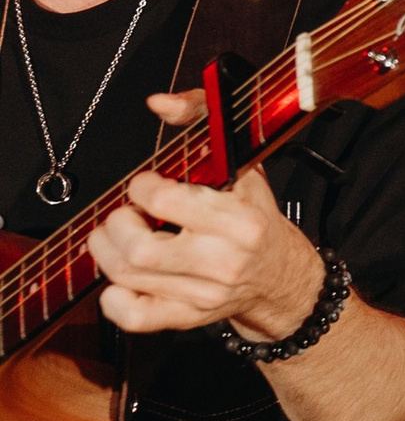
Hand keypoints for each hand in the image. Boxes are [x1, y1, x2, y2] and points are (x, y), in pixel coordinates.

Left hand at [88, 98, 326, 340]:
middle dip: (117, 224)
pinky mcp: (187, 317)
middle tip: (128, 215)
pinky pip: (134, 317)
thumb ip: (203, 120)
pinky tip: (122, 278)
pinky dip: (114, 298)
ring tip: (120, 237)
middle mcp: (222, 262)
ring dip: (107, 251)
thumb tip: (159, 103)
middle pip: (137, 248)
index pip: (163, 201)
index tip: (149, 186)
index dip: (142, 187)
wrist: (281, 278)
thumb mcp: (242, 165)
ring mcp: (202, 294)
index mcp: (239, 221)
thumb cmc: (256, 219)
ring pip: (126, 276)